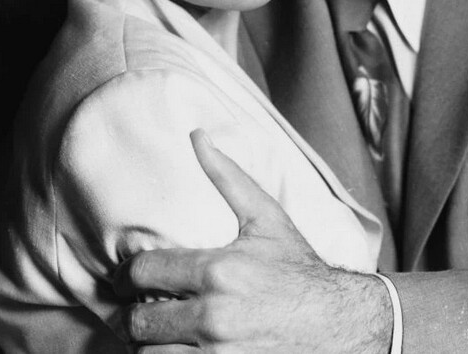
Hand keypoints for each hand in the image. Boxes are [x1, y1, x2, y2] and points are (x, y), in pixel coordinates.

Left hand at [115, 129, 391, 352]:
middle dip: (135, 314)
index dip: (125, 276)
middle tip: (142, 308)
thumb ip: (227, 177)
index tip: (126, 279)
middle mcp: (213, 316)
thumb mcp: (266, 219)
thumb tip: (197, 135)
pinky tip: (180, 347)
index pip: (141, 273)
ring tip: (160, 332)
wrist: (342, 323)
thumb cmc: (300, 270)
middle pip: (138, 322)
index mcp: (218, 270)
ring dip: (150, 344)